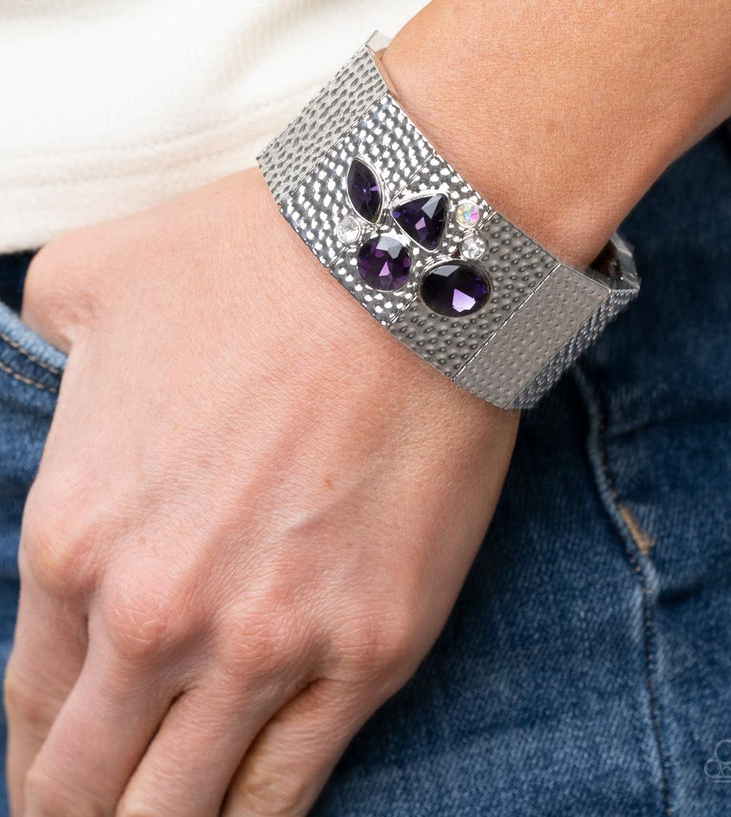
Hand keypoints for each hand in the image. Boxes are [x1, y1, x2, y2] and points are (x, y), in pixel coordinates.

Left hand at [5, 168, 517, 815]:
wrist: (402, 259)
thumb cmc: (249, 261)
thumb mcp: (89, 281)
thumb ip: (35, 340)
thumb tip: (49, 364)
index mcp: (73, 534)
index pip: (30, 698)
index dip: (35, 749)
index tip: (50, 769)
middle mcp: (157, 613)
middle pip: (89, 778)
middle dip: (79, 813)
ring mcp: (270, 642)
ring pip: (183, 807)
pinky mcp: (373, 648)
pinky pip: (293, 787)